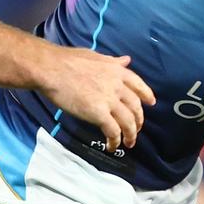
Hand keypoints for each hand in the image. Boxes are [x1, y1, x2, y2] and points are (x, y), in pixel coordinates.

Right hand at [39, 49, 154, 151]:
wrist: (52, 69)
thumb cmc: (68, 60)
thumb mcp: (96, 56)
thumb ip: (112, 61)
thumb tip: (126, 60)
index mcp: (117, 71)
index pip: (139, 85)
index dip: (147, 95)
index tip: (151, 102)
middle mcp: (117, 86)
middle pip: (135, 106)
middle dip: (139, 120)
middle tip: (137, 128)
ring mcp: (109, 100)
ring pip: (128, 121)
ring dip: (131, 134)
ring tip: (129, 143)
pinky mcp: (98, 113)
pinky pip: (112, 130)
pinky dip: (115, 140)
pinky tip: (112, 146)